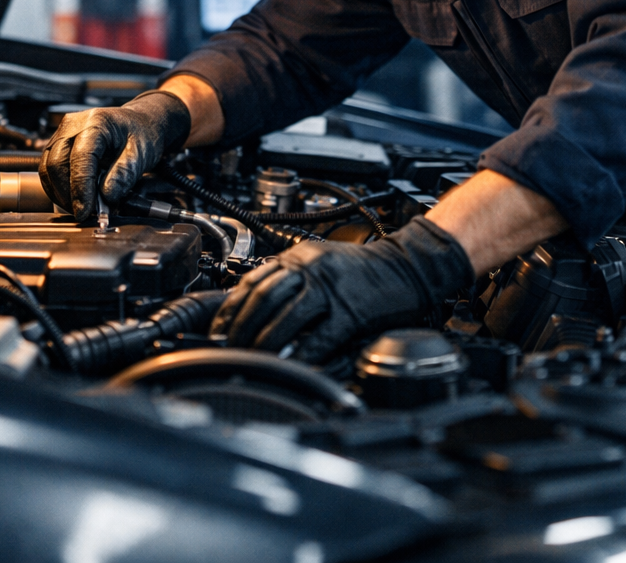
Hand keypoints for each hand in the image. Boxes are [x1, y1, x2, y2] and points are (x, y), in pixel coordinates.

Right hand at [38, 90, 191, 221]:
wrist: (138, 124)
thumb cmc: (140, 135)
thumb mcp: (141, 154)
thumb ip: (124, 174)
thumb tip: (106, 196)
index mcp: (96, 123)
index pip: (80, 158)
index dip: (81, 188)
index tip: (85, 211)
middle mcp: (73, 125)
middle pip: (57, 163)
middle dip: (67, 194)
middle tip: (84, 214)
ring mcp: (62, 134)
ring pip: (48, 168)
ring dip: (60, 194)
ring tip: (80, 208)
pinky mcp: (58, 145)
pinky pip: (48, 169)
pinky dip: (57, 188)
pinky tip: (73, 199)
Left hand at [210, 217, 472, 361]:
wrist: (407, 266)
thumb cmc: (363, 268)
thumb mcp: (320, 260)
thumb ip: (289, 277)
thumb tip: (253, 302)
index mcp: (300, 258)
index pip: (253, 281)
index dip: (230, 308)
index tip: (218, 329)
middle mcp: (311, 270)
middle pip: (263, 299)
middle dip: (241, 328)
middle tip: (229, 348)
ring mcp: (331, 291)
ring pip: (285, 319)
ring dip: (264, 344)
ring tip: (252, 360)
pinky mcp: (351, 313)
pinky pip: (319, 338)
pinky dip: (301, 355)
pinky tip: (291, 367)